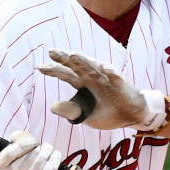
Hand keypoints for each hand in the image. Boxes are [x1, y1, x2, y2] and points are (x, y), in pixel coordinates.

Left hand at [37, 50, 166, 130]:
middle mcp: (93, 77)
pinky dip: (111, 72)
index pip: (65, 74)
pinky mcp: (121, 83)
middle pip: (76, 65)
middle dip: (65, 58)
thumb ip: (70, 111)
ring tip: (73, 55)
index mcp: (82, 83)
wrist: (130, 117)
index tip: (40, 67)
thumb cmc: (106, 113)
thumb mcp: (85, 116)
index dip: (53, 70)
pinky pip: (115, 77)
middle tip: (52, 52)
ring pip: (94, 67)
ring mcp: (107, 78)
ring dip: (84, 61)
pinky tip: (104, 69)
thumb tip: (52, 107)